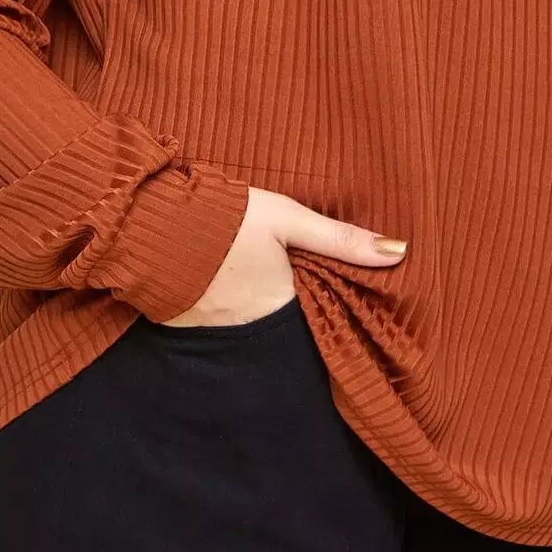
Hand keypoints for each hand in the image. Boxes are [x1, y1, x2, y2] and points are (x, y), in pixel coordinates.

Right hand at [157, 185, 408, 326]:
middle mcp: (251, 331)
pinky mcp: (185, 326)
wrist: (150, 225)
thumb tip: (400, 252)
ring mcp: (215, 333)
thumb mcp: (287, 217)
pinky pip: (220, 329)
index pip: (319, 325)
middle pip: (286, 331)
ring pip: (252, 332)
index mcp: (281, 306)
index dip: (330, 315)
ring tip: (267, 293)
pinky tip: (230, 291)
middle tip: (308, 298)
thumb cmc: (225, 218)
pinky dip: (229, 314)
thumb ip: (340, 238)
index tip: (345, 306)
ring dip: (261, 316)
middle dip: (298, 320)